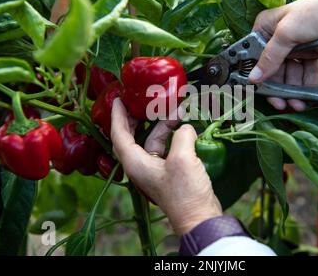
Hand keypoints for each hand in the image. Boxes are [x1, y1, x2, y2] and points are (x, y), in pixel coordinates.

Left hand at [111, 99, 222, 234]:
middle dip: (138, 117)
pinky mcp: (169, 170)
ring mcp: (156, 168)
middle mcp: (141, 165)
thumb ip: (182, 136)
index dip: (117, 115)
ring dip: (164, 124)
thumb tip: (185, 127)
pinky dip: (174, 135)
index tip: (118, 99)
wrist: (199, 217)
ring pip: (154, 139)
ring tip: (177, 110)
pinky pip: (166, 146)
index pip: (119, 134)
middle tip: (142, 100)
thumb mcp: (183, 159)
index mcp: (136, 162)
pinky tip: (185, 127)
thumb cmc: (185, 194)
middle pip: (133, 135)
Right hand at [250, 0, 317, 110]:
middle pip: (272, 69)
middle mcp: (276, 38)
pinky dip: (305, 85)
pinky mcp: (308, 53)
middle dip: (279, 88)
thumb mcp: (287, 34)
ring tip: (299, 104)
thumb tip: (252, 78)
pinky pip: (303, 73)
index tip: (259, 93)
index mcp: (265, 27)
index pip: (254, 56)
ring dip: (293, 90)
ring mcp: (293, 47)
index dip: (257, 76)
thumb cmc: (314, 13)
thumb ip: (269, 57)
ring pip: (288, 74)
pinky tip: (308, 97)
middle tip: (282, 105)